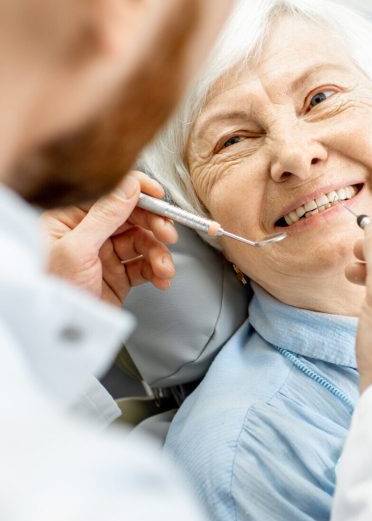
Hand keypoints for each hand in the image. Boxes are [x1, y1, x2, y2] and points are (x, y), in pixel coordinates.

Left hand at [41, 171, 178, 306]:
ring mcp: (104, 254)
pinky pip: (143, 265)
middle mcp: (88, 232)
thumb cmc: (53, 293)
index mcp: (69, 217)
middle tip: (168, 235)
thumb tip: (129, 185)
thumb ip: (105, 215)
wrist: (59, 335)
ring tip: (164, 268)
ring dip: (158, 254)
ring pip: (142, 242)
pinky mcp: (117, 275)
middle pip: (132, 217)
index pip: (110, 193)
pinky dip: (156, 271)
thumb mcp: (77, 249)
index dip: (138, 192)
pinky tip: (161, 278)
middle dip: (154, 226)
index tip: (159, 196)